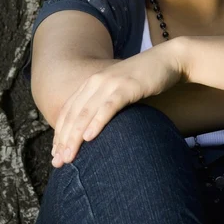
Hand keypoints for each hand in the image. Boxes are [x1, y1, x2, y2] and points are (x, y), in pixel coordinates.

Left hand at [51, 37, 185, 166]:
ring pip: (86, 113)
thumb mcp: (119, 91)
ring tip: (68, 156)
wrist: (168, 60)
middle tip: (58, 162)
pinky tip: (89, 137)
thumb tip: (94, 129)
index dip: (59, 133)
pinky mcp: (126, 86)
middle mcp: (96, 82)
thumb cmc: (145, 80)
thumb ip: (105, 104)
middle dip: (63, 140)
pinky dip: (97, 122)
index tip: (55, 154)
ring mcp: (110, 83)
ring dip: (74, 136)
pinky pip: (108, 107)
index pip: (69, 111)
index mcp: (92, 83)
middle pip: (73, 115)